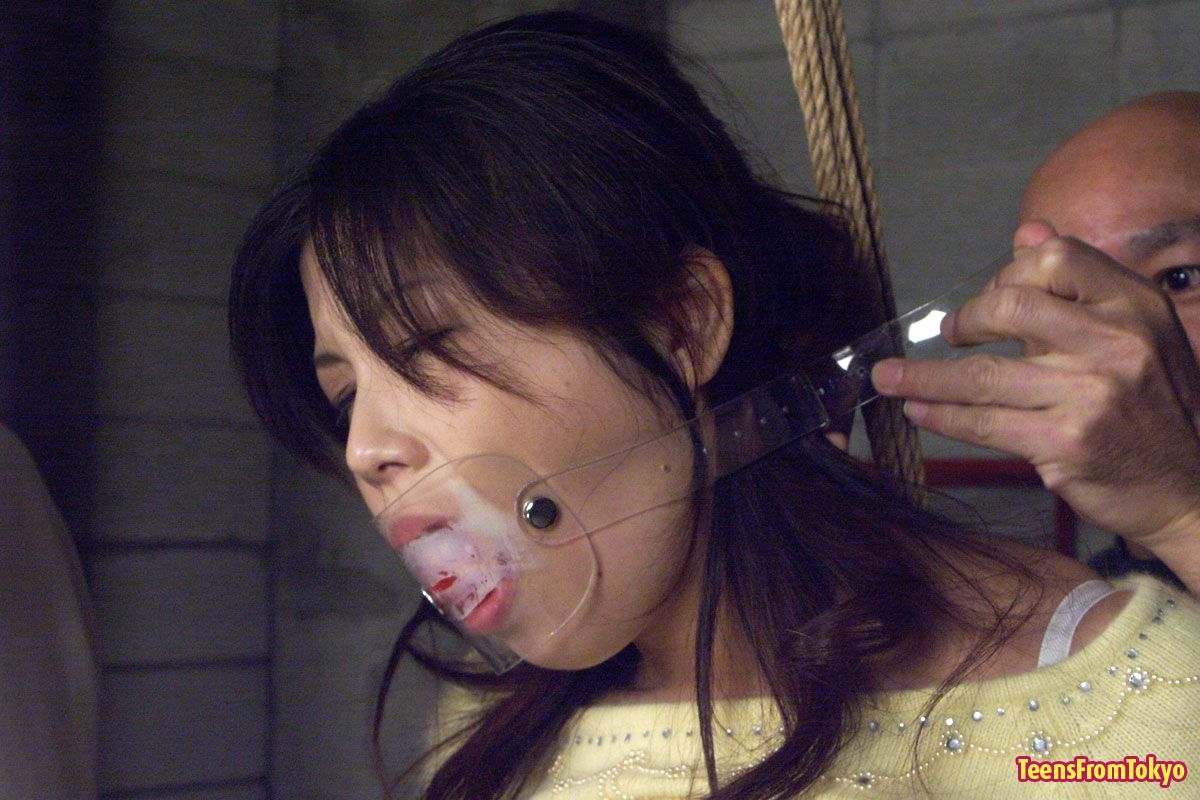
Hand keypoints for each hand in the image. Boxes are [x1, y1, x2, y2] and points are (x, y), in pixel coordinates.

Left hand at [871, 222, 1199, 590]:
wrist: (1193, 488)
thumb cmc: (1157, 406)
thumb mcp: (1139, 332)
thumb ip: (1081, 283)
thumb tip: (1027, 232)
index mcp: (1136, 306)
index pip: (1058, 258)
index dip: (1009, 273)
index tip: (991, 298)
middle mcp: (1118, 343)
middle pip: (1013, 307)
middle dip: (967, 319)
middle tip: (949, 334)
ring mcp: (1091, 394)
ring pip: (983, 375)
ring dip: (924, 375)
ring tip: (887, 377)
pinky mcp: (1066, 442)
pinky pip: (984, 422)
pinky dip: (941, 414)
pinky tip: (917, 409)